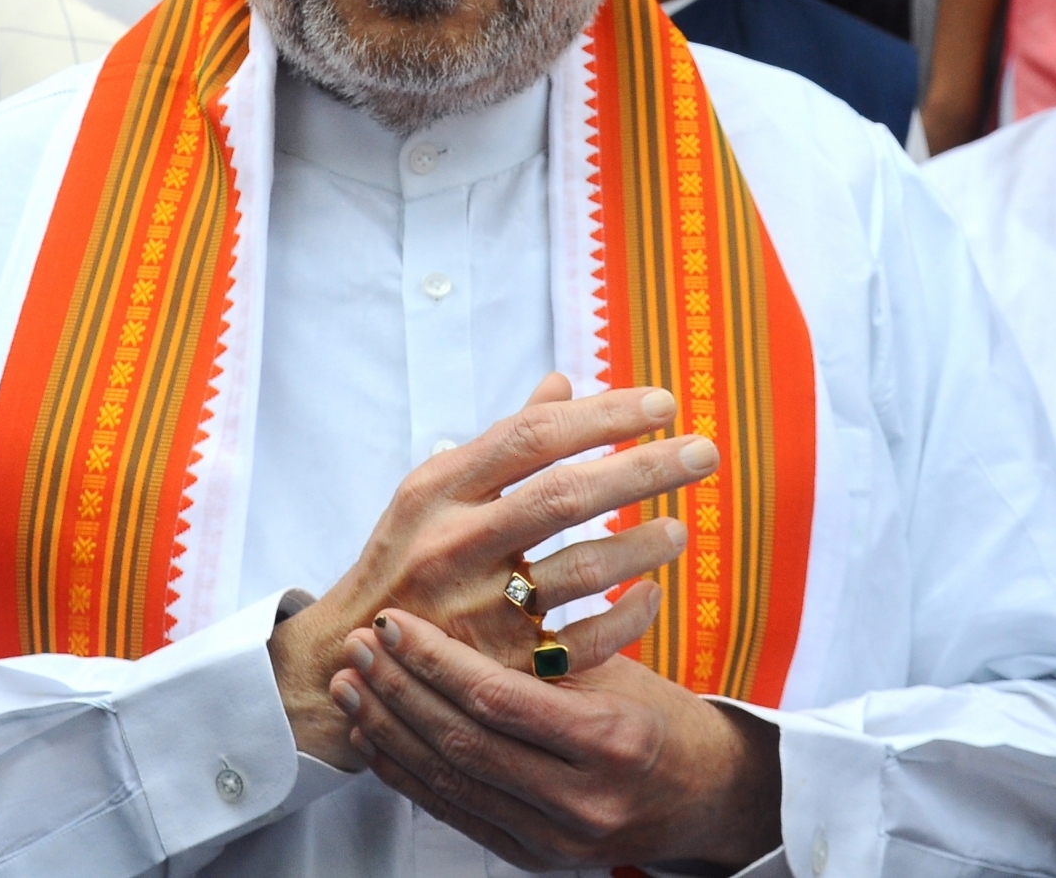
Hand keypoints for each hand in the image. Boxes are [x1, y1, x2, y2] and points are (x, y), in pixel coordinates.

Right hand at [269, 374, 718, 768]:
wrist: (350, 658)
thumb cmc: (406, 556)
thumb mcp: (433, 489)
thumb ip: (501, 440)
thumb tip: (562, 384)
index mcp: (442, 489)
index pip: (533, 437)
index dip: (601, 416)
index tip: (662, 405)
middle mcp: (457, 544)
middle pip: (565, 496)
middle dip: (643, 470)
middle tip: (705, 451)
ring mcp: (477, 611)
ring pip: (579, 573)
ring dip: (641, 547)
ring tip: (682, 528)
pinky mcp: (500, 670)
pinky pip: (582, 646)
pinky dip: (626, 619)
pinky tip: (653, 596)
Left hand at [331, 609, 781, 871]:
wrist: (707, 797)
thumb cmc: (662, 713)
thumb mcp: (619, 668)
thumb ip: (547, 652)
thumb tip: (461, 598)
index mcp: (608, 740)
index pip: (496, 697)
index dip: (434, 658)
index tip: (393, 621)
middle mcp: (580, 801)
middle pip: (463, 741)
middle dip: (399, 690)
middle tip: (357, 645)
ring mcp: (555, 840)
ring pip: (450, 781)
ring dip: (390, 730)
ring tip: (350, 685)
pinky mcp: (535, 859)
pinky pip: (457, 814)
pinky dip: (409, 776)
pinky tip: (375, 739)